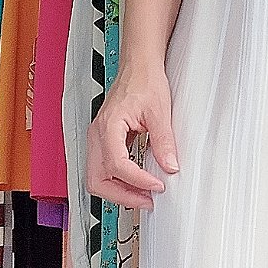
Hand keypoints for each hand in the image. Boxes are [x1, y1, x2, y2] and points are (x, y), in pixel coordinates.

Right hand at [87, 61, 179, 209]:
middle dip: (121, 196)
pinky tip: (136, 183)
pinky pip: (103, 169)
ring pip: (97, 178)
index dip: (137, 181)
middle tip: (146, 201)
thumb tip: (170, 166)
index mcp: (108, 126)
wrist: (138, 67)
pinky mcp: (103, 141)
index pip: (117, 165)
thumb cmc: (144, 80)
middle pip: (96, 180)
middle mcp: (97, 135)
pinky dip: (118, 181)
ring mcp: (98, 139)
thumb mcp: (159, 112)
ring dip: (118, 192)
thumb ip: (164, 142)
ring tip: (143, 196)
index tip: (157, 186)